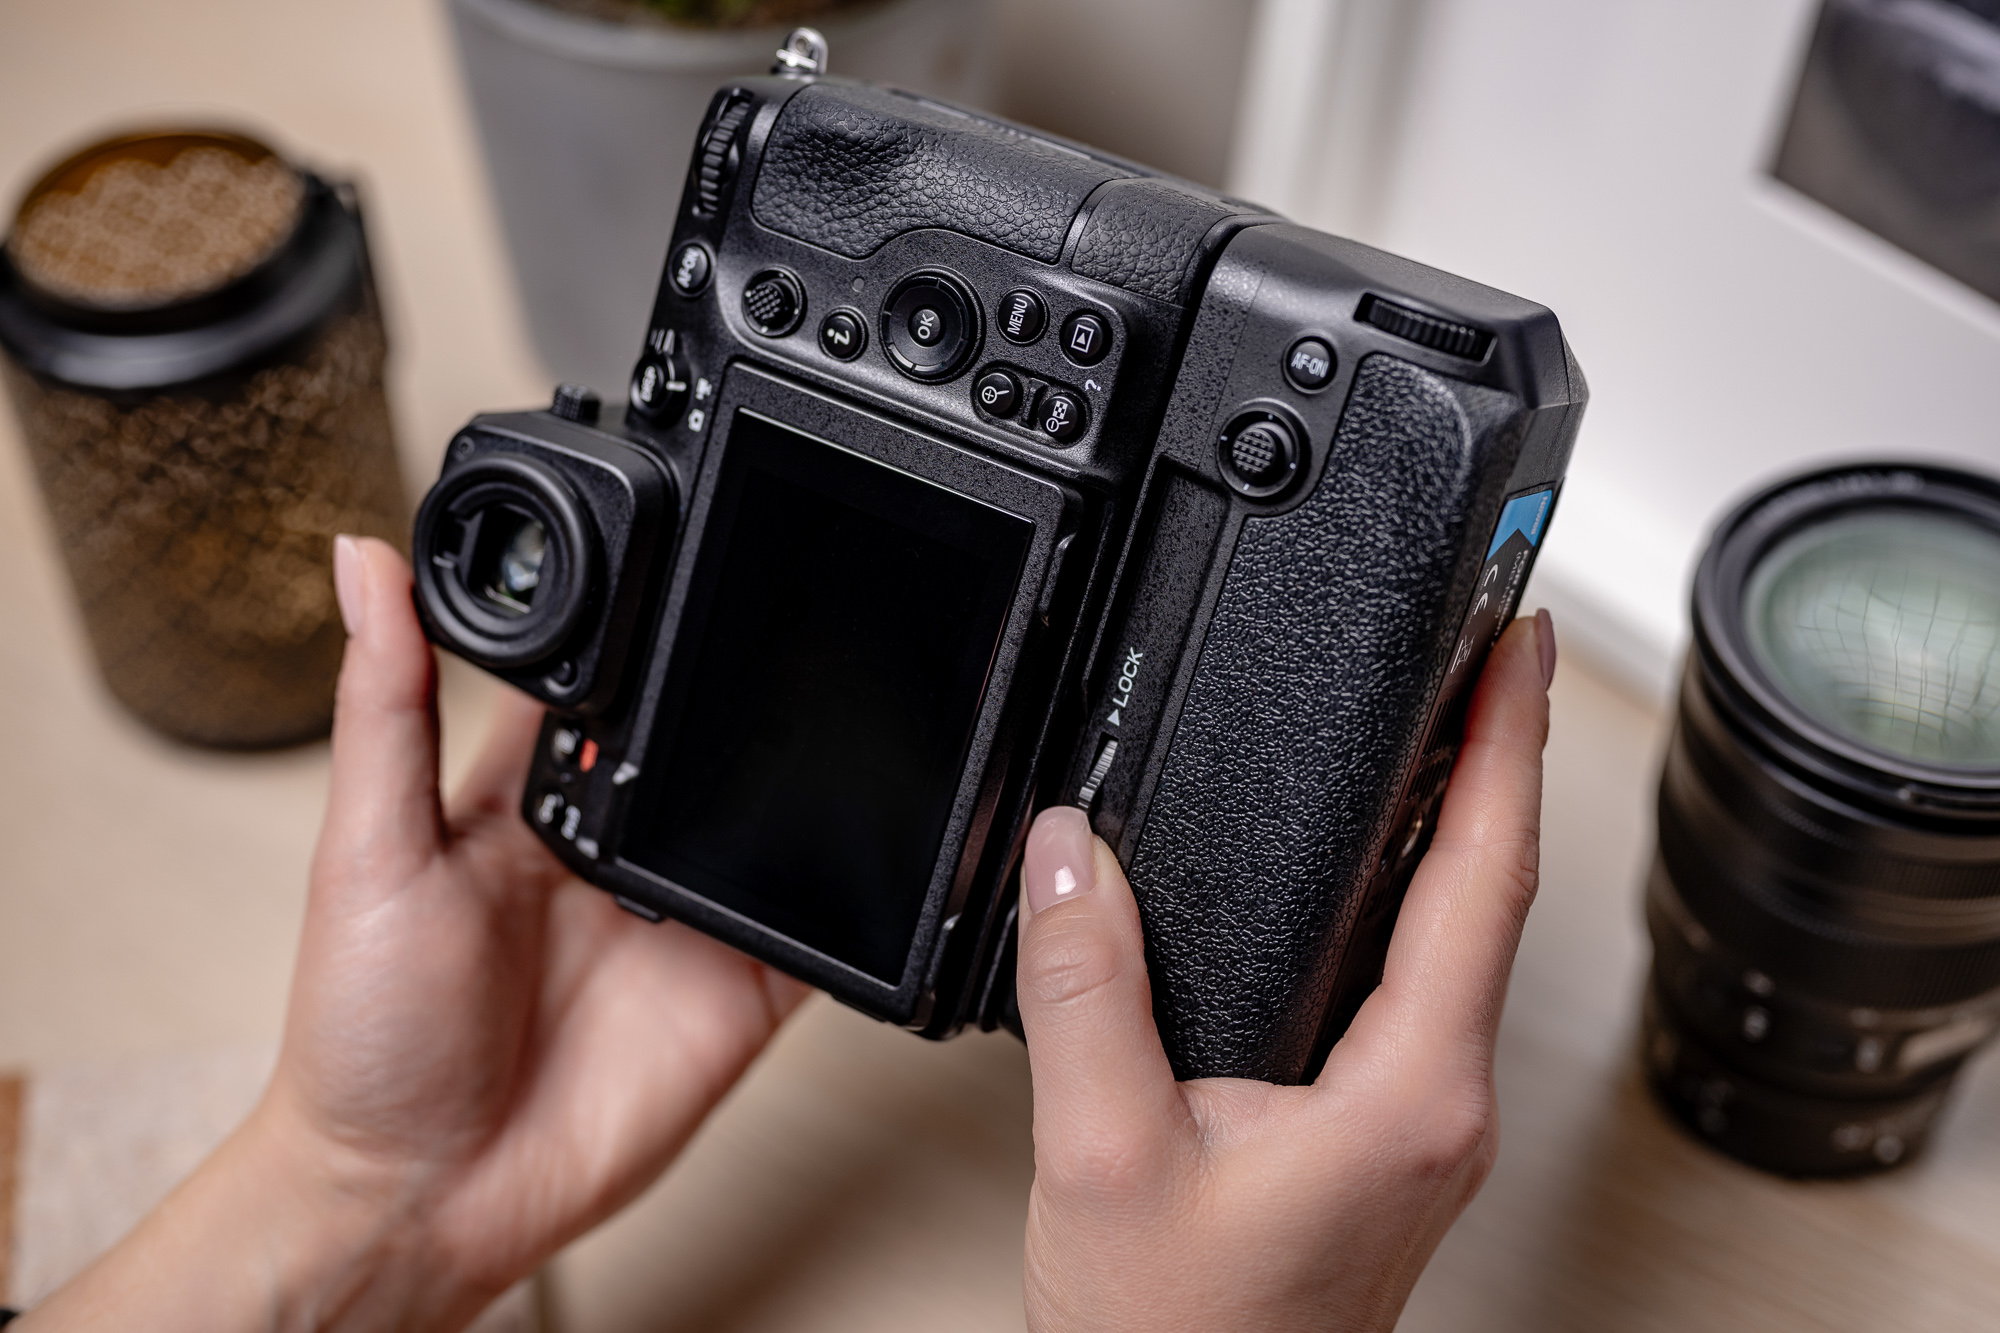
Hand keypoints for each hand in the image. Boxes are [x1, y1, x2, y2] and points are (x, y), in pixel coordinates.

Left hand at [20, 537, 804, 1331]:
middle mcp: (609, 855)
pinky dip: (848, 898)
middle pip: (696, 747)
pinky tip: (871, 853)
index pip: (597, 692)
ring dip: (797, 784)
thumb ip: (385, 708)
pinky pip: (815, 929)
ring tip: (830, 732)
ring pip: (766, 824)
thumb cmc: (364, 1040)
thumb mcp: (367, 852)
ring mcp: (679, 921)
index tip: (675, 558)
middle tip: (781, 638)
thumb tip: (362, 564)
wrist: (417, 1198)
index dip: (633, 635)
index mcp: (523, 808)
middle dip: (737, 698)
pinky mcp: (737, 991)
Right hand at [1014, 611, 1555, 1331]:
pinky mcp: (1394, 1131)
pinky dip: (1424, 888)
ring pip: (1468, 935)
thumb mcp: (1102, 1152)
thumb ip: (1084, 989)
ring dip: (1468, 819)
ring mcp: (1427, 1119)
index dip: (1508, 743)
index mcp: (1409, 1091)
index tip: (1518, 644)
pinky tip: (1387, 859)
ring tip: (1452, 722)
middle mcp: (1444, 1101)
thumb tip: (1070, 851)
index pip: (1485, 878)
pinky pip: (1430, 977)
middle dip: (1500, 754)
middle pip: (1498, 891)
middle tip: (1493, 648)